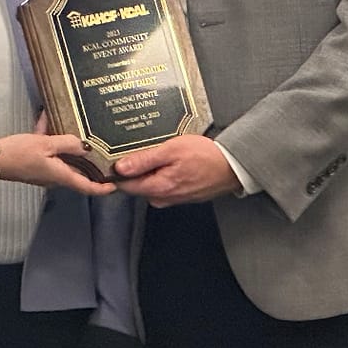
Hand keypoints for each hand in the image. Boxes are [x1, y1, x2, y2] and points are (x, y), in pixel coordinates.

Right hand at [0, 132, 112, 195]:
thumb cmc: (18, 153)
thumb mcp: (45, 144)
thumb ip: (68, 144)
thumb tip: (87, 148)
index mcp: (61, 175)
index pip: (87, 187)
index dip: (102, 188)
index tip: (115, 185)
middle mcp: (55, 178)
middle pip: (78, 173)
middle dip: (89, 163)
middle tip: (103, 149)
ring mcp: (45, 173)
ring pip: (64, 162)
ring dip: (70, 149)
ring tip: (76, 129)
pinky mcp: (36, 167)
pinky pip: (52, 156)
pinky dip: (54, 144)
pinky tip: (49, 125)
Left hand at [111, 135, 238, 205]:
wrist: (232, 166)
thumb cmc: (206, 156)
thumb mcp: (172, 150)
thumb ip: (144, 160)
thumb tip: (120, 168)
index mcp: (158, 188)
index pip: (124, 185)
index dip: (117, 170)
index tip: (116, 156)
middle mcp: (163, 198)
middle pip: (136, 184)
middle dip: (135, 168)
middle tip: (143, 148)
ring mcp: (172, 198)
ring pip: (150, 184)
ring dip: (150, 169)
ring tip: (160, 152)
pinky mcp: (180, 195)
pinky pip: (163, 184)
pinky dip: (163, 172)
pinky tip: (172, 160)